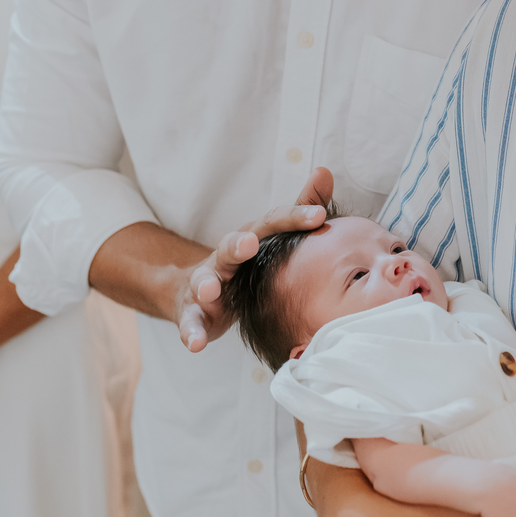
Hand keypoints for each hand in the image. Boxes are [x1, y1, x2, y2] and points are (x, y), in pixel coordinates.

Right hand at [179, 167, 333, 350]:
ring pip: (204, 281)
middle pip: (230, 246)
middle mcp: (225, 257)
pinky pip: (190, 322)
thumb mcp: (270, 237)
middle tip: (249, 243)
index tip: (320, 216)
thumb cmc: (246, 265)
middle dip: (238, 244)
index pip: (272, 224)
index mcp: (250, 238)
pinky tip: (196, 344)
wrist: (197, 291)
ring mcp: (205, 284)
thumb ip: (297, 209)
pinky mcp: (192, 311)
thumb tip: (325, 172)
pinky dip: (192, 332)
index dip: (294, 218)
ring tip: (209, 290)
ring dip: (206, 285)